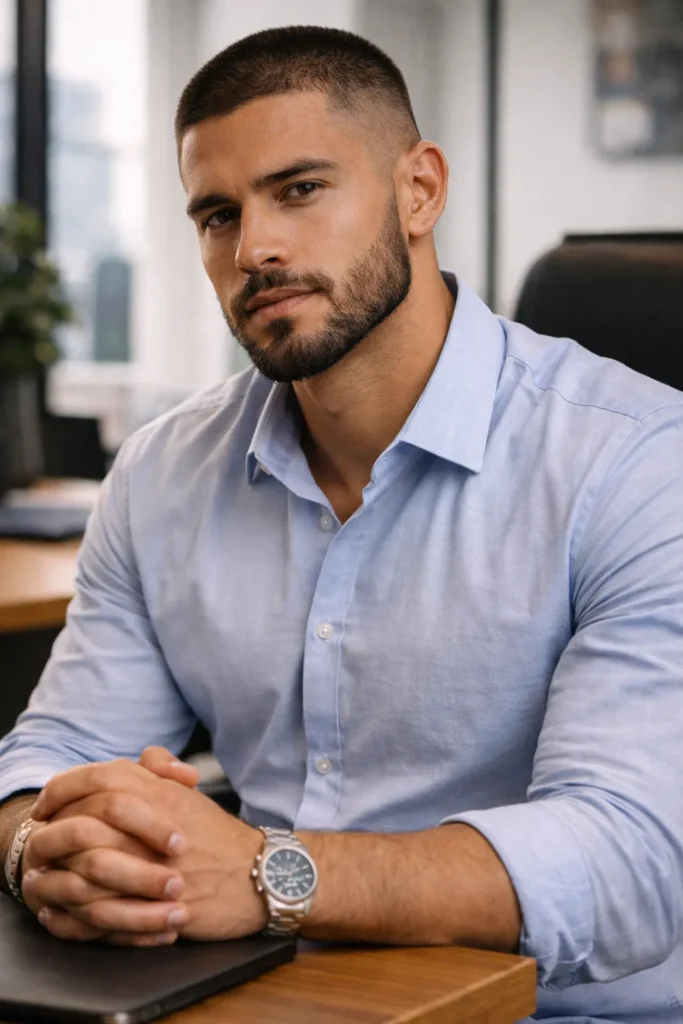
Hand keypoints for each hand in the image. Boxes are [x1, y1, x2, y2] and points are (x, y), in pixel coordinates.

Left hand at [29, 756, 265, 943]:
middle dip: (55, 828)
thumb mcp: (192, 796)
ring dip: (61, 872)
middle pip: (87, 816)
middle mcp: (155, 824)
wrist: (260, 876)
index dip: (65, 786)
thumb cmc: (221, 838)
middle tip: (43, 836)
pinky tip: (66, 910)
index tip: (47, 802)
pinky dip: (78, 912)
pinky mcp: (157, 904)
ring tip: (48, 875)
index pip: (100, 776)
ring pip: (88, 865)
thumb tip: (142, 757)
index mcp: (162, 794)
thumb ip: (163, 772)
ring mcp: (155, 865)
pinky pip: (103, 909)